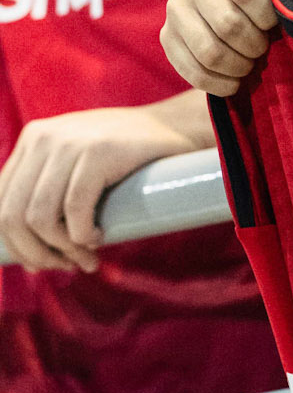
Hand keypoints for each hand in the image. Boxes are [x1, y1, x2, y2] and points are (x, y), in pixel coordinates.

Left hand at [0, 103, 198, 273]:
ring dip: (62, 250)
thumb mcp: (75, 161)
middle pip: (13, 215)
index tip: (43, 262)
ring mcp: (69, 143)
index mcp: (32, 140)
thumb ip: (48, 187)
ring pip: (40, 218)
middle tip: (66, 267)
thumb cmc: (127, 154)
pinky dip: (83, 236)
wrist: (176, 126)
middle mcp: (43, 138)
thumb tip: (25, 250)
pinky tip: (98, 239)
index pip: (0, 202)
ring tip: (87, 258)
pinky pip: (74, 210)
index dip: (16, 243)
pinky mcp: (97, 152)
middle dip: (36, 254)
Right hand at [160, 0, 292, 95]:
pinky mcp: (167, 37)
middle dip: (254, 45)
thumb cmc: (277, 6)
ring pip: (208, 49)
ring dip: (238, 65)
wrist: (253, 29)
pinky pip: (191, 69)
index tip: (274, 23)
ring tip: (251, 63)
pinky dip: (219, 82)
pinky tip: (234, 80)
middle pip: (227, 22)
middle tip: (264, 49)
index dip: (266, 16)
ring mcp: (175, 7)